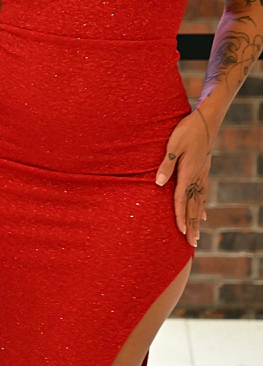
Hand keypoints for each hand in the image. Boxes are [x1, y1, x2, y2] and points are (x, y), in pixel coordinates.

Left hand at [155, 108, 211, 246]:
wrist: (206, 122)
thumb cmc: (186, 131)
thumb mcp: (172, 145)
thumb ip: (165, 165)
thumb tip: (158, 184)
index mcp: (188, 173)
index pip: (181, 200)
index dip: (179, 216)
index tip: (179, 231)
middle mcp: (197, 178)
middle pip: (193, 207)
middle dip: (191, 226)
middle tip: (192, 244)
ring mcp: (202, 175)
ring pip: (199, 202)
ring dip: (197, 220)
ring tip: (196, 236)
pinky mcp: (203, 171)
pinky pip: (203, 194)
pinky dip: (202, 206)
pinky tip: (203, 215)